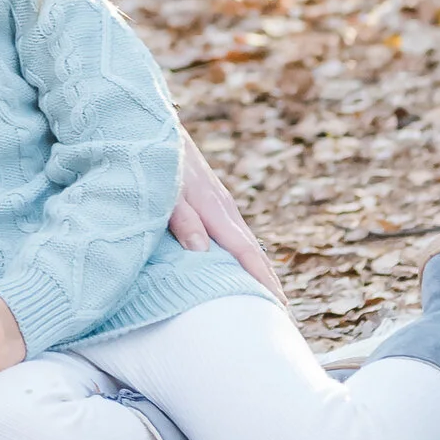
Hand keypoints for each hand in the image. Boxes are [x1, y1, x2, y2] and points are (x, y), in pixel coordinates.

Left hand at [169, 134, 280, 294]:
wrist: (155, 123)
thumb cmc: (158, 157)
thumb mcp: (164, 189)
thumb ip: (181, 218)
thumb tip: (202, 251)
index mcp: (215, 208)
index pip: (245, 251)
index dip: (261, 279)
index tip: (278, 305)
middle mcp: (224, 207)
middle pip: (253, 250)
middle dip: (269, 281)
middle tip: (283, 315)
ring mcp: (220, 202)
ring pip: (244, 242)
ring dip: (258, 269)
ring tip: (268, 297)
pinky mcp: (211, 199)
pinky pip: (233, 233)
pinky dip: (243, 254)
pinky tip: (241, 265)